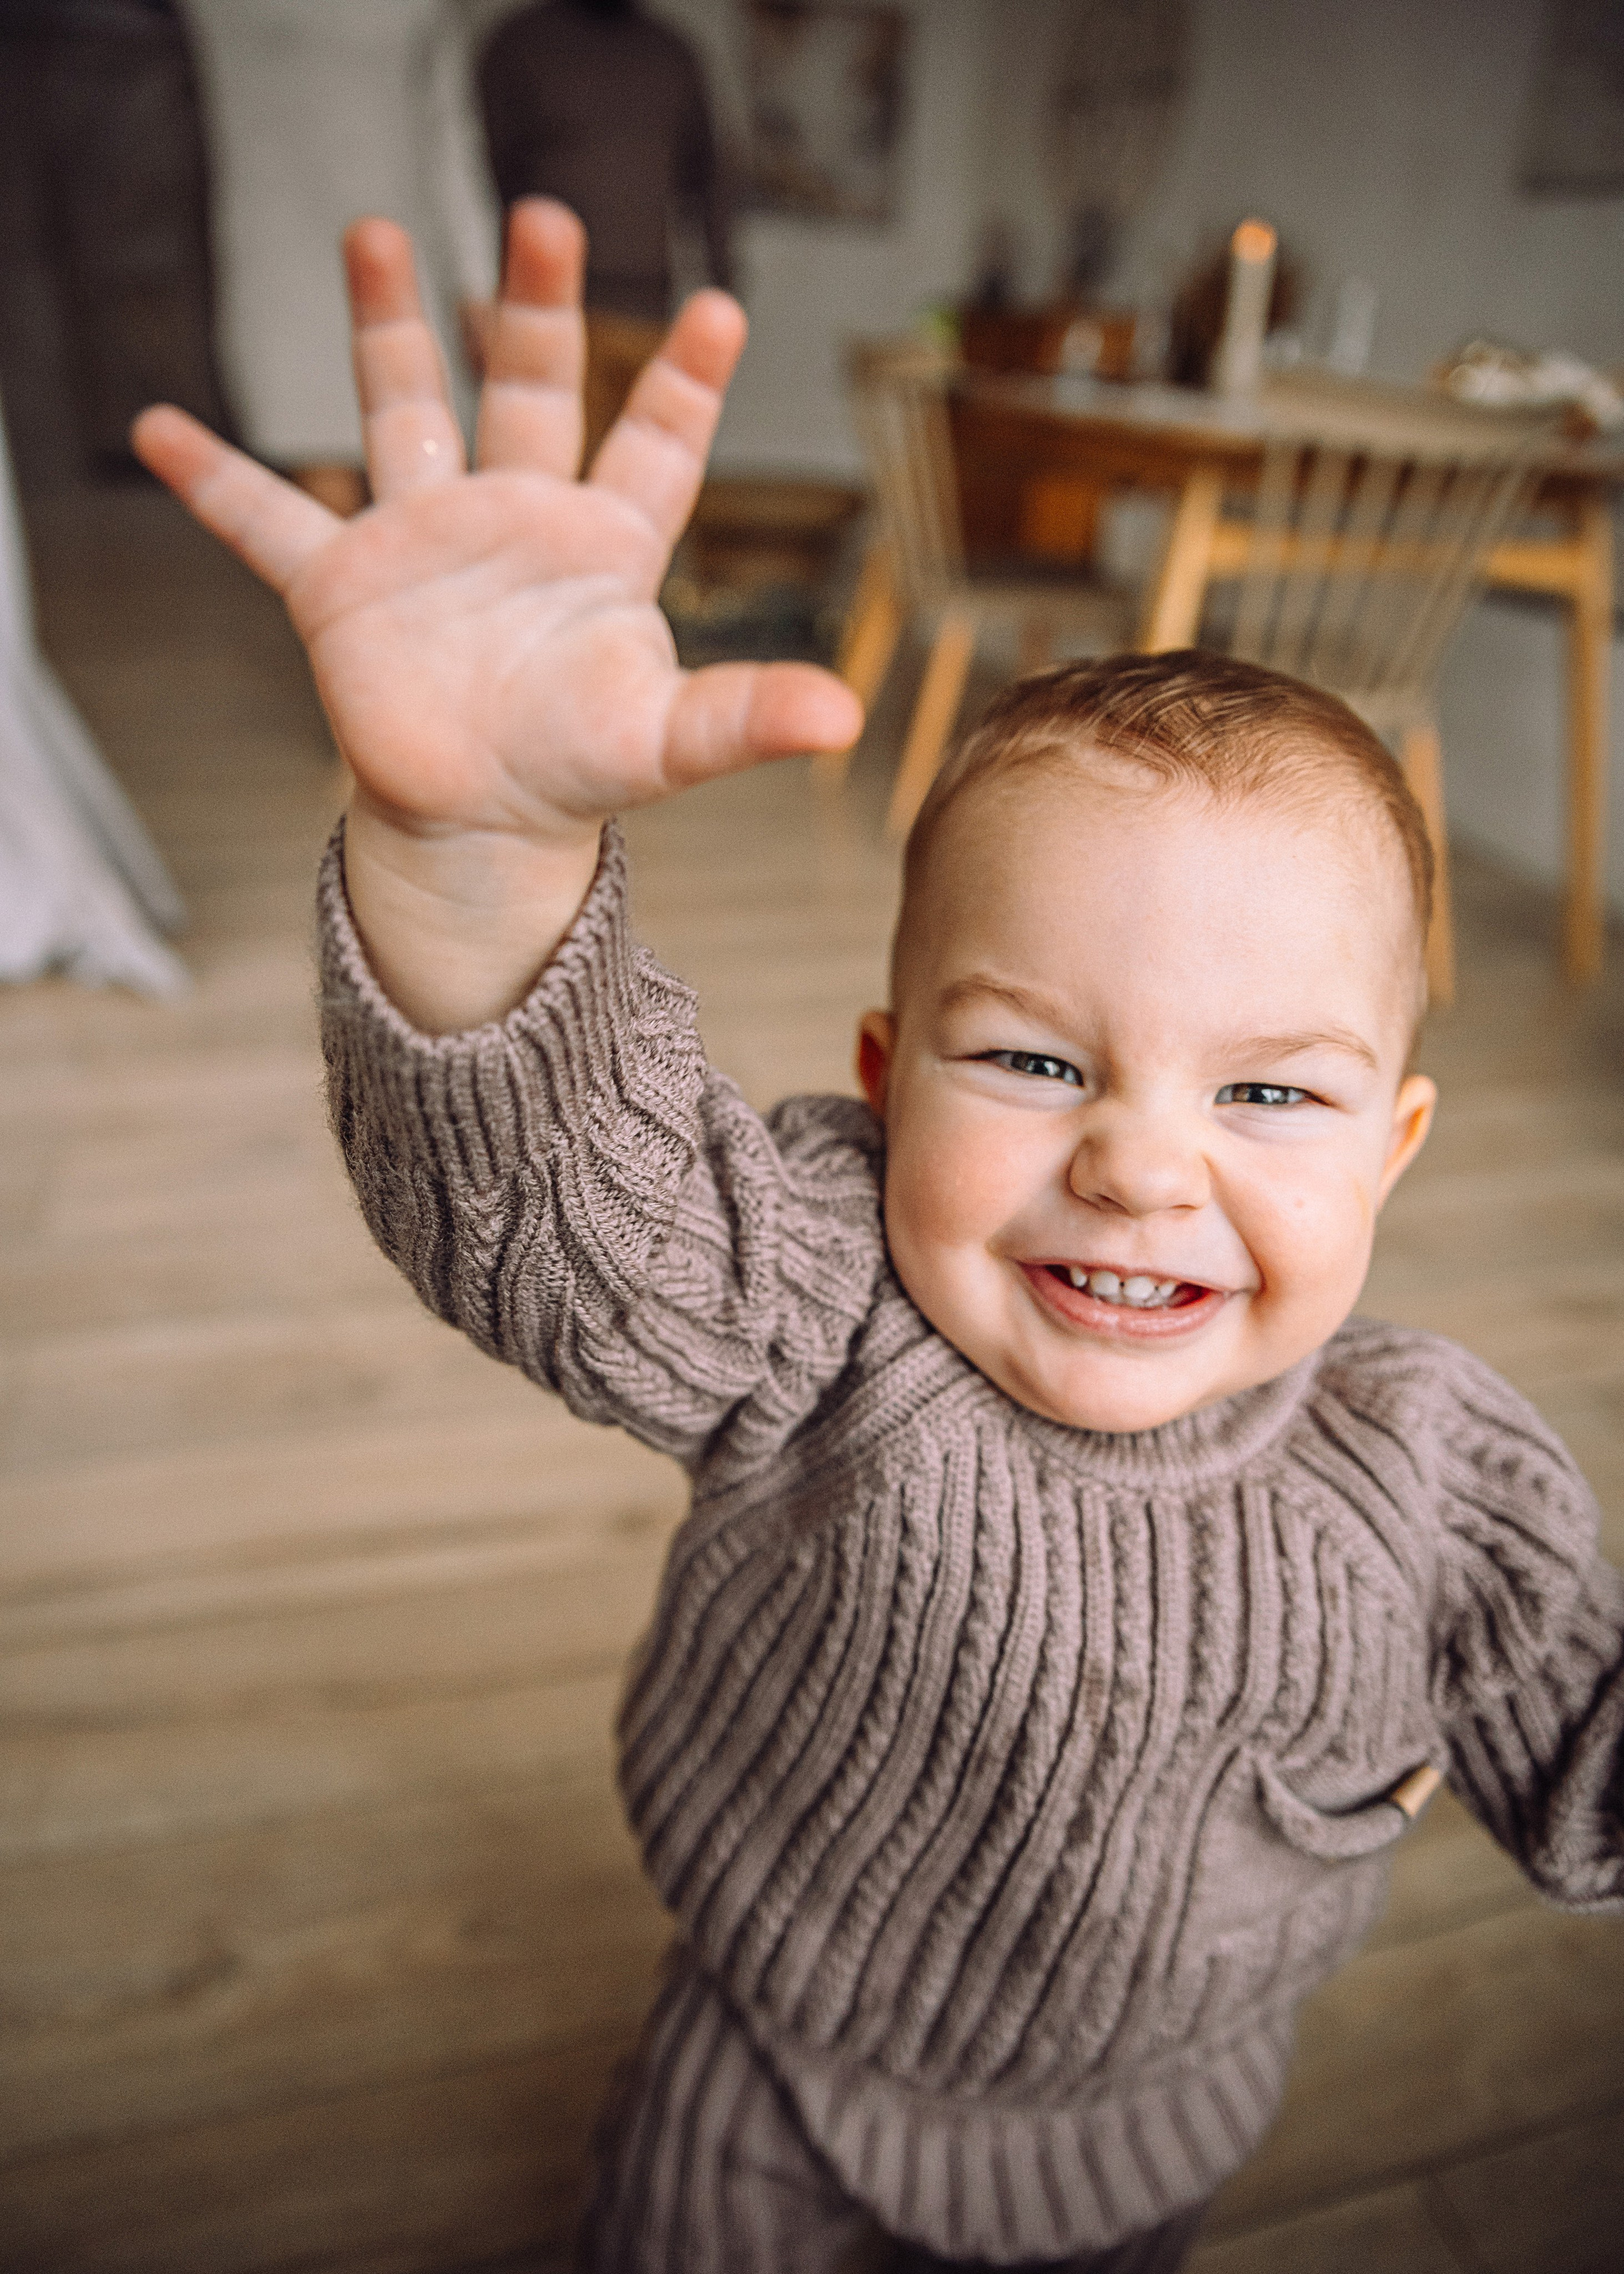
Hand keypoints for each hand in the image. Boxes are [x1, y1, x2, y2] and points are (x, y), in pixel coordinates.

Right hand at [132, 201, 861, 1029]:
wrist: (478, 820)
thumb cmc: (574, 768)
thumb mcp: (667, 743)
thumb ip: (744, 716)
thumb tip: (847, 720)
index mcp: (604, 549)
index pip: (656, 448)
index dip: (685, 382)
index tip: (722, 307)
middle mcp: (516, 520)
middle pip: (532, 390)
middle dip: (538, 308)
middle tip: (549, 219)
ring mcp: (425, 539)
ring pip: (406, 408)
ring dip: (388, 324)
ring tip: (373, 230)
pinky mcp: (342, 584)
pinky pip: (265, 520)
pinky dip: (212, 480)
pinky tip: (155, 427)